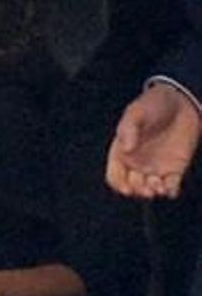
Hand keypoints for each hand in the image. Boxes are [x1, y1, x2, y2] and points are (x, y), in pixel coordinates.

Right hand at [106, 83, 200, 198]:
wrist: (182, 103)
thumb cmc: (154, 105)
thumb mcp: (137, 112)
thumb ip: (129, 129)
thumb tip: (126, 149)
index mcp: (121, 152)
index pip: (114, 176)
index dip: (119, 184)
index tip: (127, 188)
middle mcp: (136, 163)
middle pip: (132, 186)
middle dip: (137, 191)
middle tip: (146, 189)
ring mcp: (155, 167)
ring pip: (149, 189)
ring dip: (152, 192)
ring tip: (158, 187)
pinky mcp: (174, 169)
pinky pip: (170, 187)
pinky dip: (169, 191)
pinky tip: (170, 189)